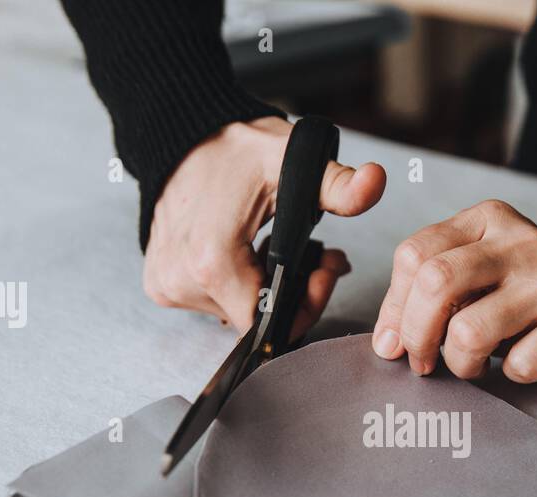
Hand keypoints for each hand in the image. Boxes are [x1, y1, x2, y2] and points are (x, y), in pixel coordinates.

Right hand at [144, 117, 385, 337]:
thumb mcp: (292, 161)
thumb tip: (375, 183)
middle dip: (293, 292)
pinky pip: (212, 300)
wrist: (179, 132)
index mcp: (213, 263)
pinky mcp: (161, 283)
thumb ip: (337, 184)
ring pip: (236, 311)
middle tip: (317, 255)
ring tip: (281, 248)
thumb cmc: (235, 149)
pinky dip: (237, 283)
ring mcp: (168, 285)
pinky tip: (249, 253)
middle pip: (255, 319)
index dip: (305, 305)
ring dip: (265, 287)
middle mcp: (183, 282)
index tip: (323, 270)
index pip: (270, 324)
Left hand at [372, 200, 536, 390]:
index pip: (414, 255)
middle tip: (423, 362)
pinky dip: (512, 376)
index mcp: (489, 220)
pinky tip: (524, 364)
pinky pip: (520, 364)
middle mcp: (523, 240)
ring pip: (470, 331)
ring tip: (474, 365)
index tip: (394, 342)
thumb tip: (386, 343)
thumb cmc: (523, 307)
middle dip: (416, 335)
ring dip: (462, 364)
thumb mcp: (474, 283)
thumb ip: (426, 297)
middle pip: (436, 282)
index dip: (394, 308)